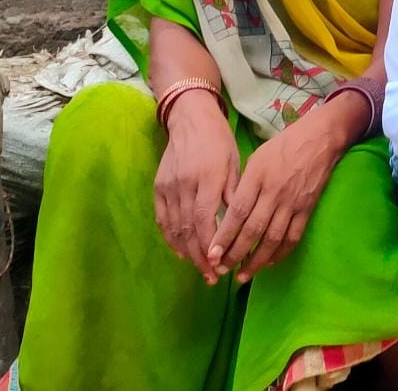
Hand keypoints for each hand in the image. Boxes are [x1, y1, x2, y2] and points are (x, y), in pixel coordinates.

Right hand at [154, 91, 240, 284]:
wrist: (190, 119)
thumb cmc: (219, 142)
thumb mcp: (235, 164)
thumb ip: (233, 195)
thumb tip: (239, 226)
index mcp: (207, 178)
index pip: (205, 220)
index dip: (210, 245)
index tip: (219, 265)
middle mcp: (184, 185)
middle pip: (189, 229)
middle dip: (201, 256)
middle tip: (212, 277)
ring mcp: (168, 187)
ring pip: (175, 228)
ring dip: (187, 252)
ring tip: (201, 270)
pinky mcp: (158, 187)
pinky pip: (163, 219)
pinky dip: (171, 238)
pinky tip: (181, 252)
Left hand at [207, 92, 364, 281]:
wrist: (320, 140)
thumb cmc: (283, 146)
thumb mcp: (257, 158)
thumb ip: (244, 185)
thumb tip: (230, 213)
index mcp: (258, 177)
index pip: (237, 213)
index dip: (224, 236)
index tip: (211, 254)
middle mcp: (274, 193)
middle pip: (252, 230)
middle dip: (235, 254)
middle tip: (221, 270)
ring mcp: (292, 203)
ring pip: (272, 239)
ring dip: (256, 260)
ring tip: (242, 275)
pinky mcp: (307, 209)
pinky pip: (293, 236)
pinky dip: (280, 253)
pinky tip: (268, 263)